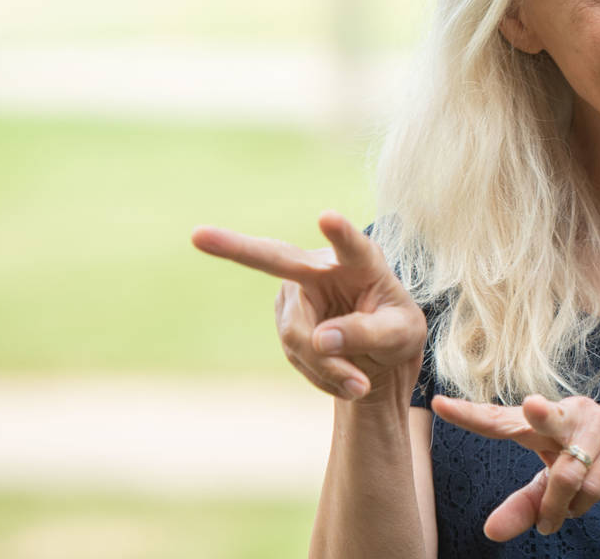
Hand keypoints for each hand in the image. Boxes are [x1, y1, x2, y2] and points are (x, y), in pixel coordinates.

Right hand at [190, 211, 425, 402]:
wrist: (383, 353)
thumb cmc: (398, 330)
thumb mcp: (402, 335)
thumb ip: (368, 333)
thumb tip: (321, 340)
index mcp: (361, 261)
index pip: (350, 246)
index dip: (339, 233)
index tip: (328, 217)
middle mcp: (320, 267)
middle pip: (275, 260)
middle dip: (235, 248)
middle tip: (198, 235)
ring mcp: (296, 293)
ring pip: (298, 335)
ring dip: (328, 367)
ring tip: (359, 384)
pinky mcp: (286, 319)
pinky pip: (298, 355)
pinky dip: (323, 374)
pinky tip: (345, 377)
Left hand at [432, 394, 599, 539]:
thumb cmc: (593, 470)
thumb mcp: (552, 492)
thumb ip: (523, 507)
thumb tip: (490, 532)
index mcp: (545, 420)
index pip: (502, 418)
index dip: (471, 414)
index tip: (439, 405)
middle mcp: (570, 413)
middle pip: (544, 416)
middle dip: (538, 413)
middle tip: (531, 406)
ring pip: (568, 473)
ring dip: (558, 507)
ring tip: (555, 522)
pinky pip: (595, 483)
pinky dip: (582, 504)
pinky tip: (583, 504)